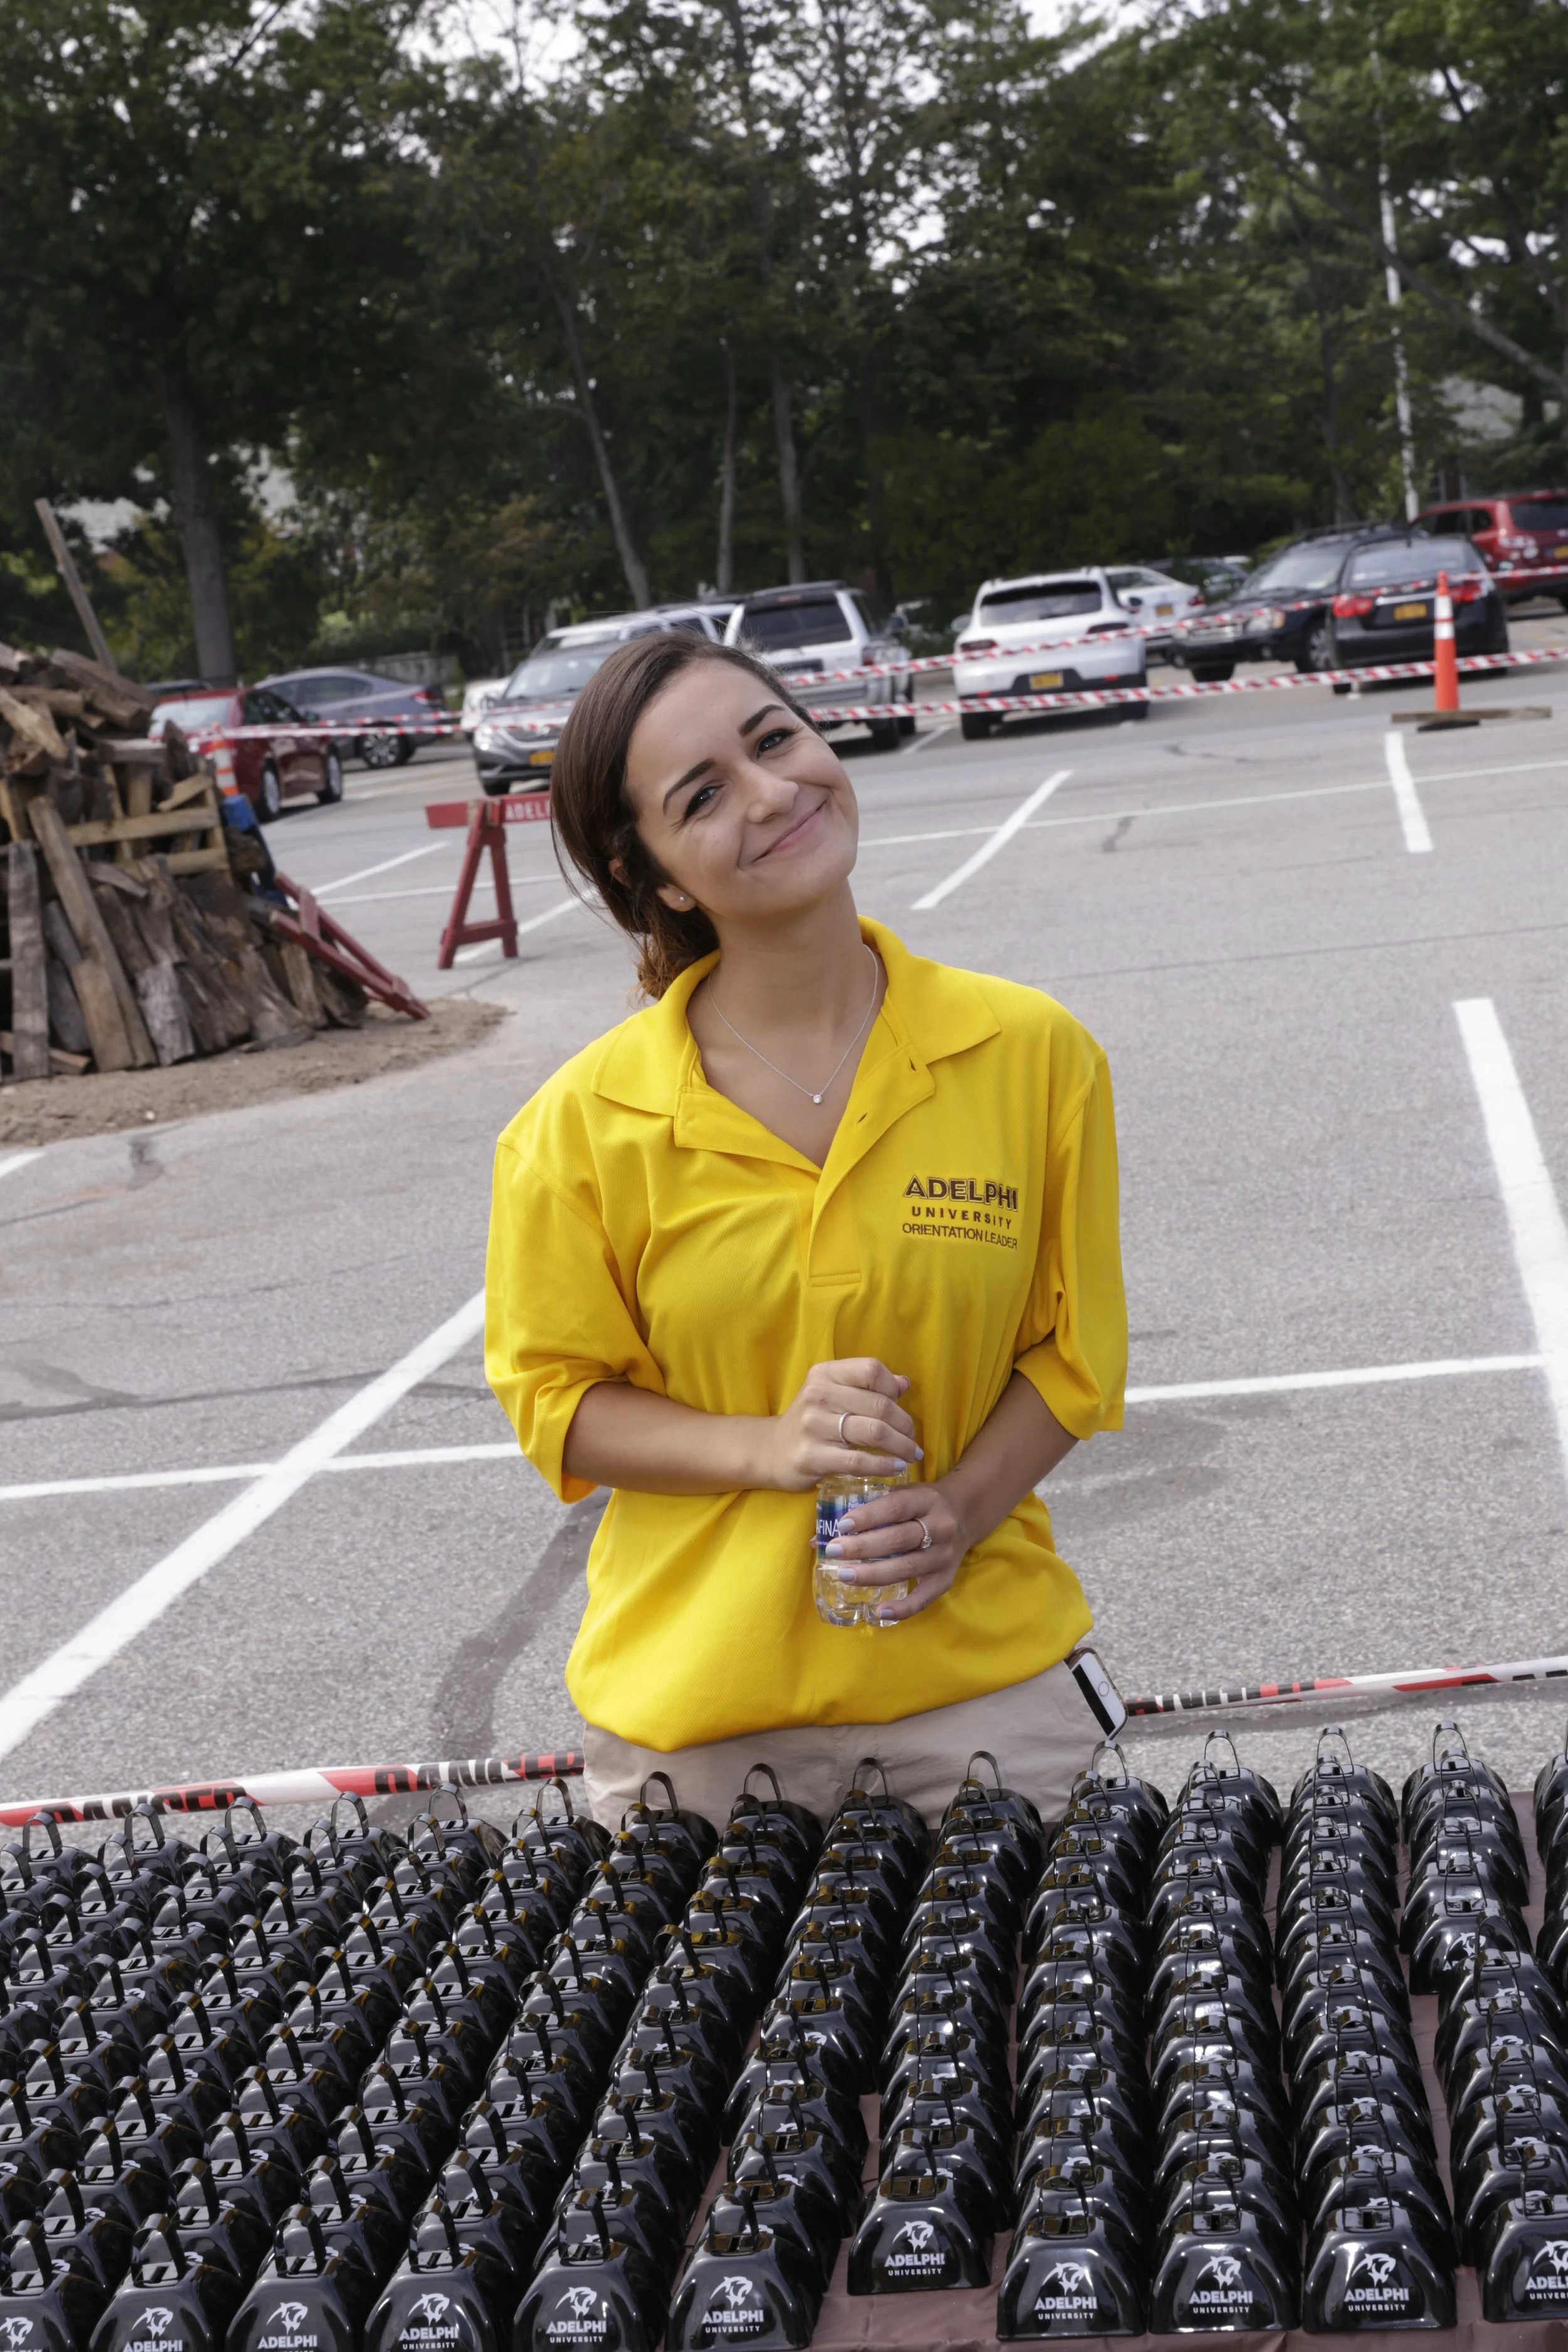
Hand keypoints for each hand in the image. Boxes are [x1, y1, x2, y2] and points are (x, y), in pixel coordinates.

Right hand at [759, 1357, 920, 1490]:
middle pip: (879, 1405)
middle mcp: (817, 1394)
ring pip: (873, 1432)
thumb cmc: (812, 1420)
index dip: (893, 1388)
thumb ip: (868, 1386)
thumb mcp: (835, 1394)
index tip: (900, 1407)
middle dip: (904, 1424)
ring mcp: (812, 1426)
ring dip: (901, 1445)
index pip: (871, 1370)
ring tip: (911, 1454)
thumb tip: (904, 1383)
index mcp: (825, 1373)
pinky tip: (897, 1467)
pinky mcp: (811, 1456)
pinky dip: (884, 1465)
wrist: (771, 1450)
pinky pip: (859, 1461)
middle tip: (912, 1438)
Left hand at [822, 1479, 965, 1621]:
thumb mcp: (901, 1493)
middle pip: (899, 1539)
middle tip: (835, 1550)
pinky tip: (880, 1613)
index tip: (842, 1525)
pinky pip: (925, 1597)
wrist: (964, 1514)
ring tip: (844, 1575)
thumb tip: (817, 1536)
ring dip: (874, 1574)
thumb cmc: (919, 1504)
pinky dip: (904, 1608)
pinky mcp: (946, 1578)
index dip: (869, 1516)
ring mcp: (944, 1555)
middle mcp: (940, 1526)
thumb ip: (867, 1510)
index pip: (896, 1507)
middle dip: (864, 1547)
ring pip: (908, 1567)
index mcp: (926, 1500)